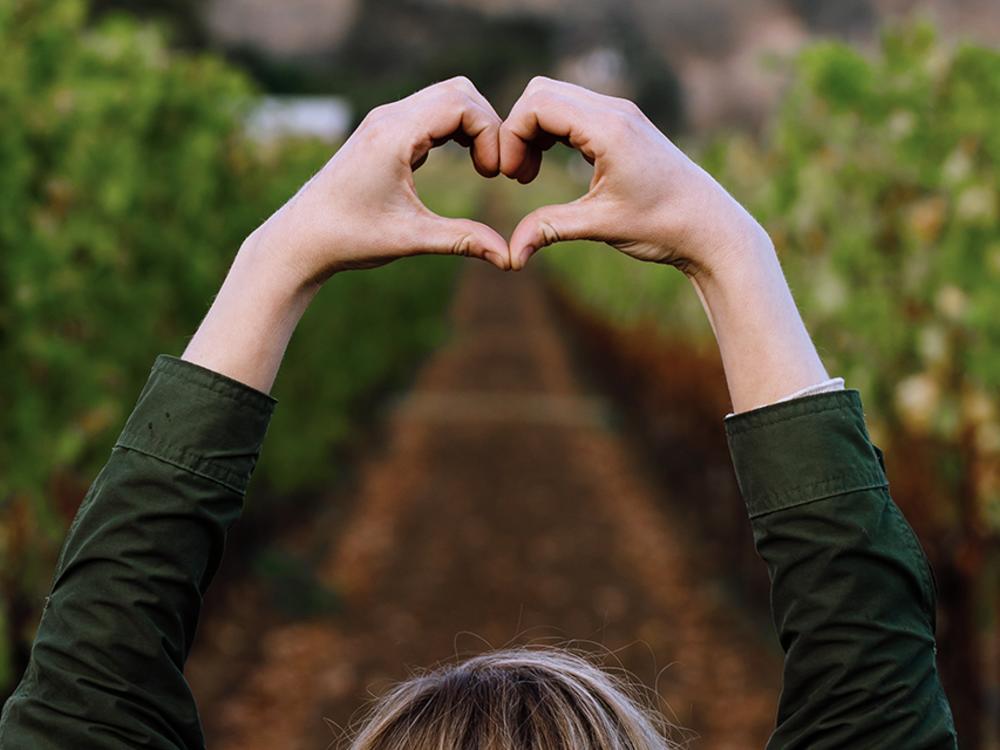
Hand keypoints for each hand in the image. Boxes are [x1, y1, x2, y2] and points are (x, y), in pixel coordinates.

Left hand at [246, 76, 510, 288]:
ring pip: (445, 97)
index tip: (495, 174)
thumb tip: (508, 258)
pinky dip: (454, 129)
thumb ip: (462, 240)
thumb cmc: (348, 237)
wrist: (300, 238)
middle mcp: (388, 117)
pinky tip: (461, 161)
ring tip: (483, 166)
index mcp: (394, 135)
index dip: (491, 134)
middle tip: (495, 169)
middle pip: (458, 91)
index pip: (461, 104)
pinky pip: (430, 112)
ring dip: (472, 125)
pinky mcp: (383, 132)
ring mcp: (384, 121)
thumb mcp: (410, 238)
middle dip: (488, 125)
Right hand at [499, 76, 767, 273]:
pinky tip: (550, 165)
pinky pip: (575, 112)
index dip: (511, 135)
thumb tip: (509, 255)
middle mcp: (614, 111)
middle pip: (541, 93)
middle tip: (517, 174)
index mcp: (608, 128)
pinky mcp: (623, 126)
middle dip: (518, 130)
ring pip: (557, 99)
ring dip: (534, 131)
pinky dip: (553, 132)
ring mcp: (621, 115)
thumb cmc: (663, 225)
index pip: (537, 104)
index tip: (509, 174)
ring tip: (529, 173)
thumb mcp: (600, 226)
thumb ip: (549, 229)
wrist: (710, 227)